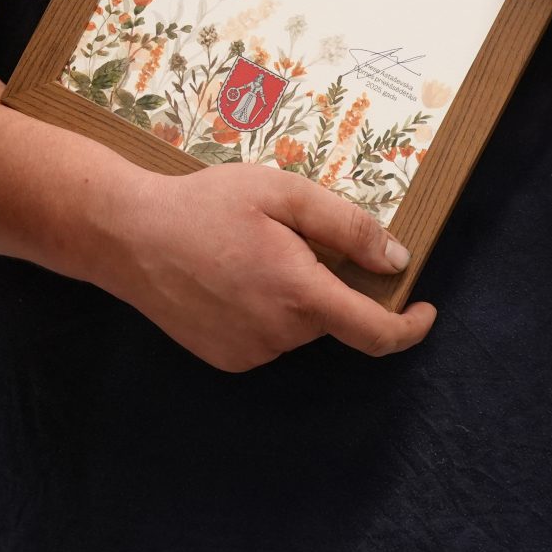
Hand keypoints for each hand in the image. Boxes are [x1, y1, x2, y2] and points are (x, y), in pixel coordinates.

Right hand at [98, 161, 435, 371]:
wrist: (126, 235)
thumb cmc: (204, 204)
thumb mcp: (280, 193)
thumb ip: (346, 226)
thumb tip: (397, 261)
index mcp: (300, 293)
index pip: (376, 333)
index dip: (410, 328)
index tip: (425, 310)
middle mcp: (280, 334)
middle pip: (331, 316)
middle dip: (326, 282)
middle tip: (281, 238)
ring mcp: (251, 353)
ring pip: (298, 327)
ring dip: (291, 297)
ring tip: (243, 255)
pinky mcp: (226, 359)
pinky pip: (267, 339)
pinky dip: (263, 313)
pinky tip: (227, 281)